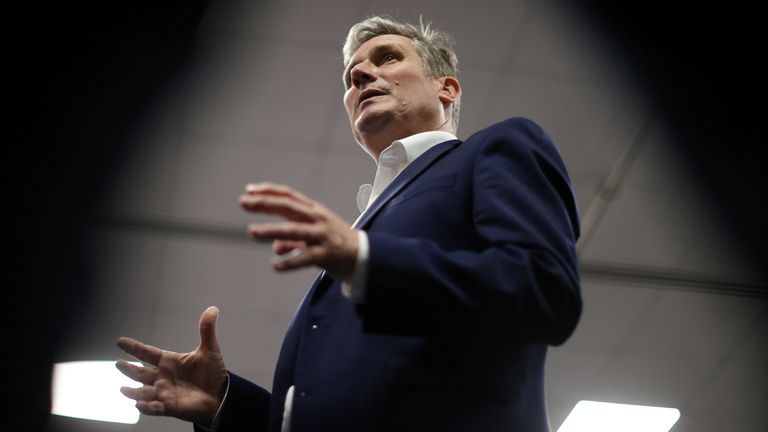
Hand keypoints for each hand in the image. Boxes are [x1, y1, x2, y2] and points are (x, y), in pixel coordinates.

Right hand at [115, 306, 227, 425]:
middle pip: (140, 373)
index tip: (120, 341)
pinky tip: (139, 405)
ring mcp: (164, 393)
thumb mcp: (209, 350)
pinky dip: (146, 407)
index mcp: (169, 362)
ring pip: (143, 392)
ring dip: (133, 391)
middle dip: (129, 369)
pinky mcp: (170, 407)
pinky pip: (154, 408)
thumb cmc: (212, 373)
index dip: (134, 348)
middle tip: (118, 363)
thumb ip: (206, 330)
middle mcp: (163, 377)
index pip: (147, 353)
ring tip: (123, 389)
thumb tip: (213, 309)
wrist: (221, 394)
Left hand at [240, 182, 358, 281]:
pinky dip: (291, 261)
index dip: (269, 191)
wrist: (366, 256)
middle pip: (289, 207)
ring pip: (295, 230)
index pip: (289, 196)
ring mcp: (323, 236)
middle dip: (265, 203)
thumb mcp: (314, 238)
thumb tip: (276, 247)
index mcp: (314, 211)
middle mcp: (318, 219)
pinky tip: (275, 265)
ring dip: (272, 230)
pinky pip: (307, 257)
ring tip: (252, 232)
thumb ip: (293, 241)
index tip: (249, 190)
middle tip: (244, 203)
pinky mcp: (328, 254)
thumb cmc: (336, 243)